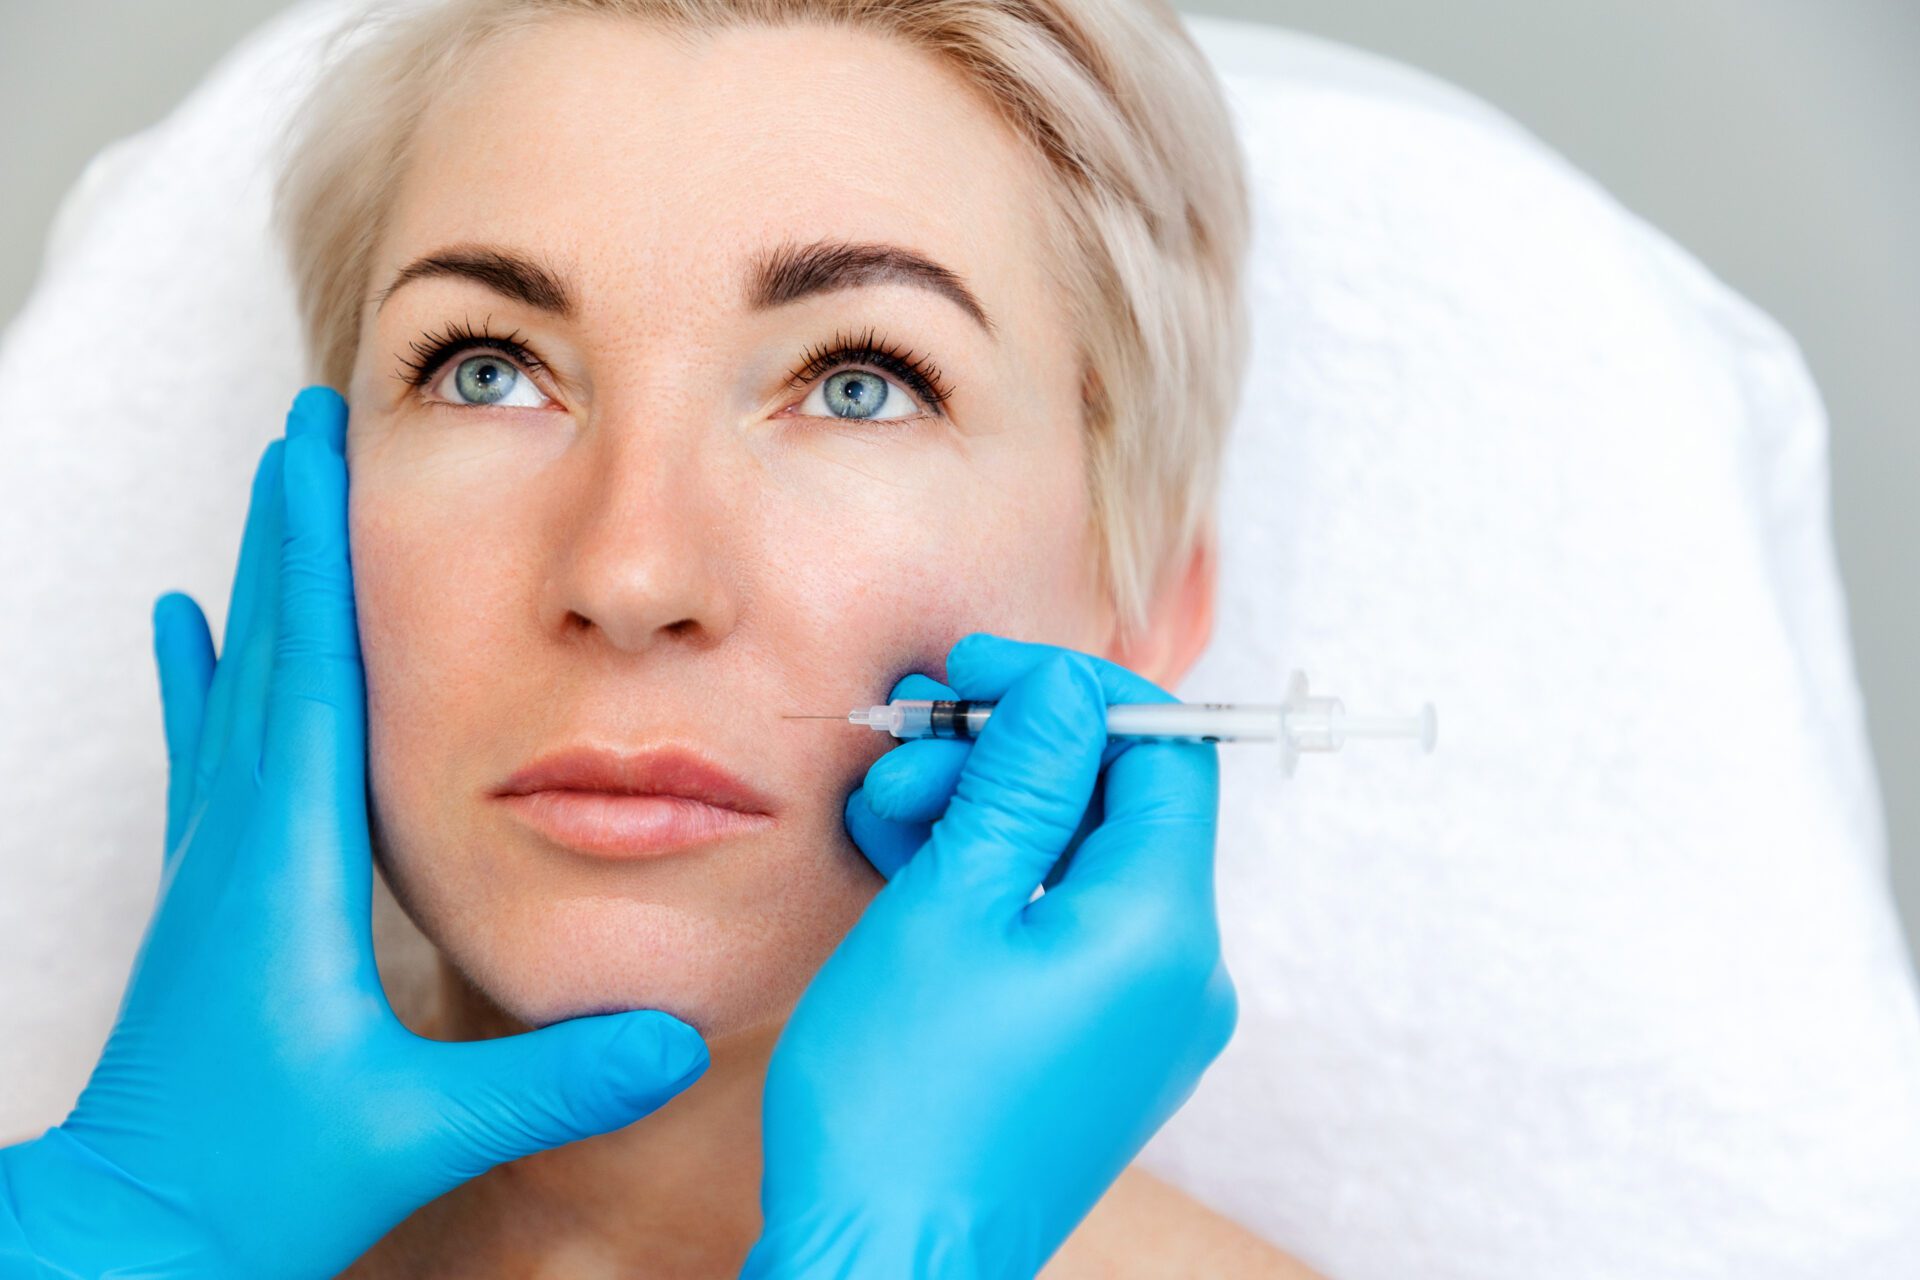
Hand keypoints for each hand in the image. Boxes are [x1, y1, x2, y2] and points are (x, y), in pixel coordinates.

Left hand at [0, 387, 709, 1278]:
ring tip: (267, 486)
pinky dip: (195, 668)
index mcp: (292, 867)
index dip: (317, 554)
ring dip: (257, 574)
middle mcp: (241, 839)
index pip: (312, 674)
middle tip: (308, 419)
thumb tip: (675, 1033)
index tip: (318, 448)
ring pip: (233, 680)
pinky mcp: (206, 890)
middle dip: (288, 525)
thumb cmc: (262, 1179)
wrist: (136, 1231)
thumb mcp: (419, 1129)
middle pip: (268, 646)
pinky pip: (200, 744)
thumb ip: (552, 1081)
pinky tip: (179, 620)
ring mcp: (214, 861)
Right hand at [743, 633, 1237, 1276]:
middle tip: (903, 745)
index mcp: (1164, 930)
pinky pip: (1065, 927)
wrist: (883, 1267)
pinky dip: (996, 883)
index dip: (1069, 689)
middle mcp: (1182, 974)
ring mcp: (1145, 1019)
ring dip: (987, 815)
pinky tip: (913, 867)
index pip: (1163, 751)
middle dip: (1007, 755)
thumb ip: (1020, 780)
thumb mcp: (948, 906)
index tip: (975, 670)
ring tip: (887, 814)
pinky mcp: (1100, 1048)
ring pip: (1079, 863)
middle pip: (1117, 804)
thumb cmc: (900, 1101)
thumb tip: (1065, 688)